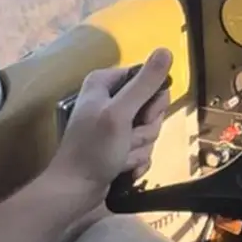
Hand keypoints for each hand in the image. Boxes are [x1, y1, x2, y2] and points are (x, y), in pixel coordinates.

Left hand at [43, 48, 173, 210]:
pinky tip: (123, 168)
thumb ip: (145, 84)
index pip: (148, 78)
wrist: (75, 191)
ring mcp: (115, 124)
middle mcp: (110, 99)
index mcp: (105, 83)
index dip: (152, 100)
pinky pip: (145, 147)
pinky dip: (137, 160)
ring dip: (140, 147)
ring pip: (151, 129)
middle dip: (146, 129)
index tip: (142, 116)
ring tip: (120, 157)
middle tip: (128, 139)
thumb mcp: (120, 113)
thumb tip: (166, 50)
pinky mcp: (120, 145)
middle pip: (153, 106)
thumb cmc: (93, 150)